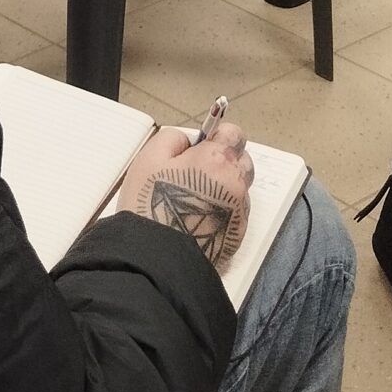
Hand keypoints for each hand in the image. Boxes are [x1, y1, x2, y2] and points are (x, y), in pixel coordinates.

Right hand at [118, 123, 252, 270]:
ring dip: (224, 190)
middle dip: (224, 163)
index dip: (218, 137)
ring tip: (195, 202)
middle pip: (242, 162)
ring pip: (239, 190)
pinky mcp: (238, 236)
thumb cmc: (152, 207)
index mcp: (217, 159)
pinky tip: (199, 221)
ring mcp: (239, 212)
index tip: (204, 145)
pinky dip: (223, 214)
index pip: (234, 134)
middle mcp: (235, 183)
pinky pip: (236, 215)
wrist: (158, 258)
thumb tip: (188, 141)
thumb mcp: (149, 159)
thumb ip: (172, 138)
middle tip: (197, 174)